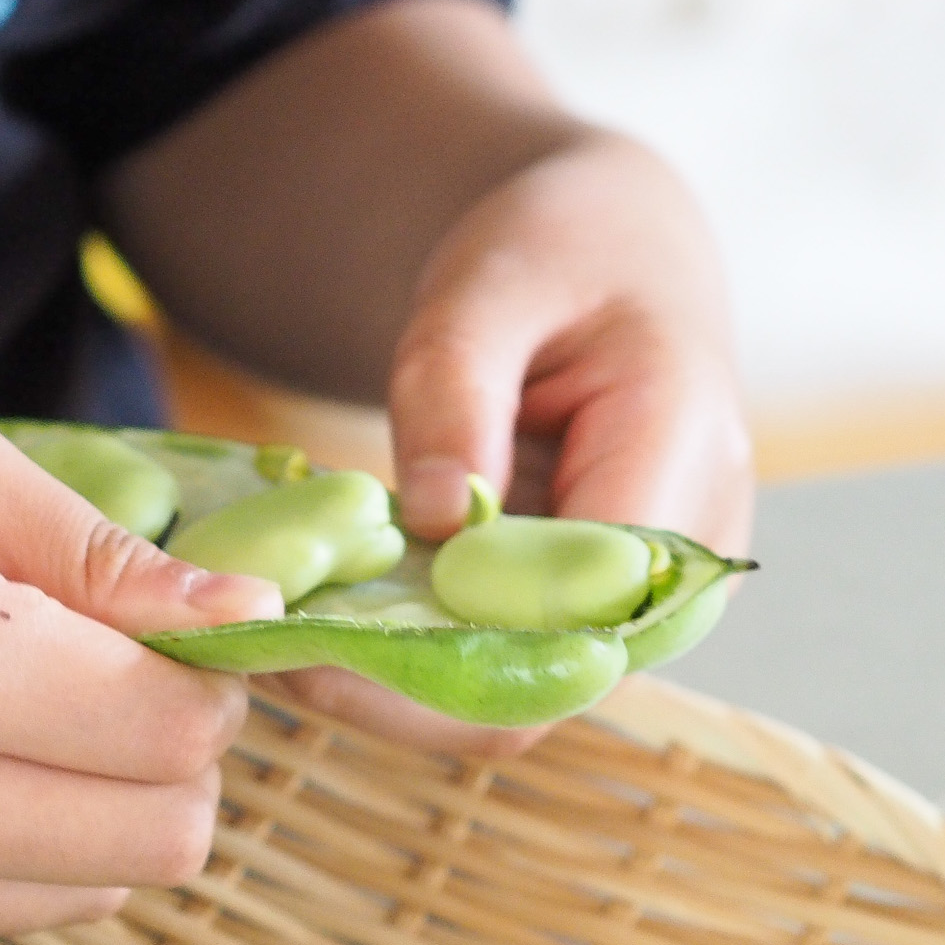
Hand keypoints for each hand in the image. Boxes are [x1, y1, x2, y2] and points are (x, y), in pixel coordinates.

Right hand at [0, 349, 280, 944]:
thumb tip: (253, 627)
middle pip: (161, 841)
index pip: (178, 731)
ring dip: (103, 805)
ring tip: (18, 697)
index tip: (172, 615)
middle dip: (176, 751)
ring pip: (94, 894)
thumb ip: (102, 559)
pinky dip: (19, 841)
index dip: (211, 669)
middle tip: (109, 656)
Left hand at [268, 129, 753, 756]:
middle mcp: (684, 559)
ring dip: (391, 684)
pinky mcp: (587, 615)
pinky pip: (498, 666)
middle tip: (261, 647)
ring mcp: (642, 600)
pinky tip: (317, 627)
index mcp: (684, 457)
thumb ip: (456, 392)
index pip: (576, 610)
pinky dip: (406, 657)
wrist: (609, 256)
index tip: (313, 628)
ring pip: (516, 695)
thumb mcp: (488, 284)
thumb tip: (434, 519)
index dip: (447, 643)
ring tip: (271, 638)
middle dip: (398, 685)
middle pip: (545, 682)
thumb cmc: (555, 249)